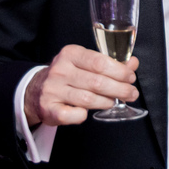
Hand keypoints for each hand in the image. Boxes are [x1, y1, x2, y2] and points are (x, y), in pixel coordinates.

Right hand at [24, 44, 139, 126]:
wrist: (35, 90)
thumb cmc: (67, 76)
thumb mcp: (85, 63)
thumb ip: (109, 63)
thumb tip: (132, 63)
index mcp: (70, 54)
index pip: (100, 62)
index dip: (120, 71)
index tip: (131, 77)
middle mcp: (60, 70)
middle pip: (97, 81)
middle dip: (120, 89)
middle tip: (131, 93)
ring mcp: (53, 89)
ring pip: (88, 99)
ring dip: (107, 102)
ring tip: (114, 101)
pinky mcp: (48, 108)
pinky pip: (73, 114)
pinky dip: (84, 115)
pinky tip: (88, 112)